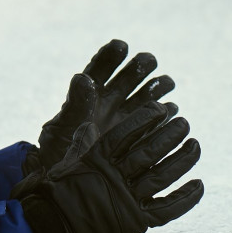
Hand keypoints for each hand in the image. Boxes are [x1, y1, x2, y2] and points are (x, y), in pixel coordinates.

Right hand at [12, 98, 202, 232]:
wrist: (53, 232)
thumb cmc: (58, 192)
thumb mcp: (67, 160)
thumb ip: (84, 136)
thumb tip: (84, 99)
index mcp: (96, 160)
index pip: (125, 134)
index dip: (145, 119)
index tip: (161, 108)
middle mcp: (114, 179)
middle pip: (149, 152)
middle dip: (170, 135)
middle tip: (184, 123)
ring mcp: (126, 201)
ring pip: (161, 176)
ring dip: (182, 160)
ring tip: (195, 145)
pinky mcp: (136, 222)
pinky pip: (167, 209)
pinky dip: (186, 198)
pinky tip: (199, 184)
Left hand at [31, 40, 174, 171]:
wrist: (72, 186)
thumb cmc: (60, 156)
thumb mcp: (64, 130)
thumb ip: (75, 105)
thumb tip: (82, 77)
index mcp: (89, 95)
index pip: (101, 68)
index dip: (111, 56)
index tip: (121, 47)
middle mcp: (111, 101)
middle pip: (130, 76)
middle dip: (141, 66)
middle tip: (149, 61)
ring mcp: (129, 116)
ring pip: (148, 93)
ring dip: (158, 85)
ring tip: (166, 83)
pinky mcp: (143, 132)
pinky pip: (159, 117)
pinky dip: (167, 112)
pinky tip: (171, 110)